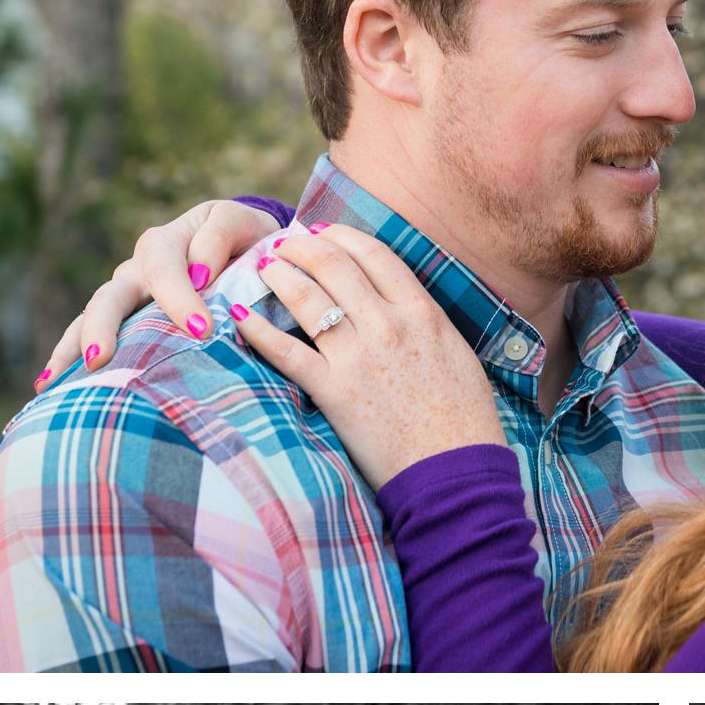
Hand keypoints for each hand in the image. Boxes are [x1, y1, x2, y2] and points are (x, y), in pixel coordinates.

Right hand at [37, 200, 278, 388]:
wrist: (246, 255)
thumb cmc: (246, 242)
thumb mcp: (242, 225)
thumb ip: (220, 236)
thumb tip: (197, 271)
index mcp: (164, 244)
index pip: (163, 269)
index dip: (178, 298)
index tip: (201, 330)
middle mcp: (135, 271)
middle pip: (110, 297)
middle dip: (102, 328)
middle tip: (99, 359)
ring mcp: (124, 298)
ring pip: (90, 320)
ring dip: (71, 350)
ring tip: (53, 382)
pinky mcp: (123, 324)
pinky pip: (89, 340)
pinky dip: (67, 360)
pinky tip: (48, 387)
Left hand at [232, 224, 504, 487]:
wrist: (455, 472)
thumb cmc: (464, 423)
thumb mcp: (456, 356)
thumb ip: (426, 326)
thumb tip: (406, 310)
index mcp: (422, 313)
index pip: (375, 255)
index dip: (342, 237)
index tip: (322, 232)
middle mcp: (388, 325)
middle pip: (335, 266)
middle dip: (303, 247)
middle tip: (283, 244)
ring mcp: (359, 357)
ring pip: (308, 298)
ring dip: (280, 275)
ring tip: (263, 266)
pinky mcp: (334, 392)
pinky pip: (287, 351)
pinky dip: (258, 329)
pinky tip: (240, 315)